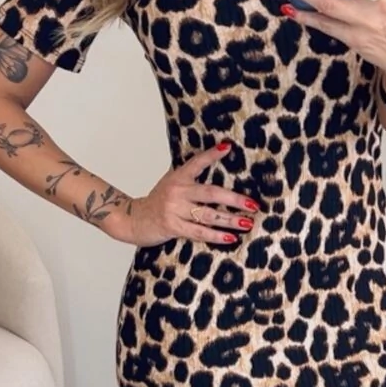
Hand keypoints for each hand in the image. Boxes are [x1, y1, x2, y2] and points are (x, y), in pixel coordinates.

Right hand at [112, 143, 258, 247]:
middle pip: (210, 193)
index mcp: (178, 177)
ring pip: (208, 215)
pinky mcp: (172, 226)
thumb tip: (217, 167)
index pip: (197, 162)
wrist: (132, 219)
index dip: (212, 155)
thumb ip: (191, 178)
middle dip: (234, 200)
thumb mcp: (172, 183)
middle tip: (253, 205)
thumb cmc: (159, 201)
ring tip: (247, 223)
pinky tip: (230, 238)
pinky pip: (198, 232)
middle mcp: (177, 191)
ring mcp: (174, 209)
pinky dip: (215, 236)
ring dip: (230, 220)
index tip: (227, 148)